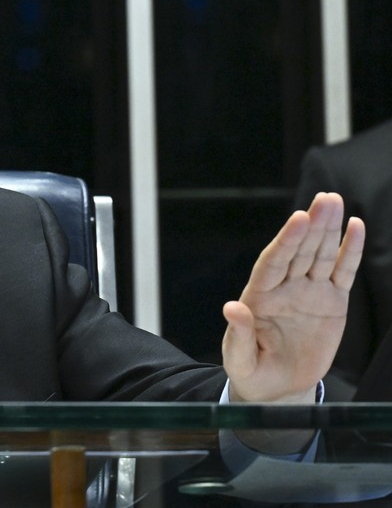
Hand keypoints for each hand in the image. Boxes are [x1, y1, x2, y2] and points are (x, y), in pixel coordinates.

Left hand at [222, 192, 364, 402]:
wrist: (277, 388)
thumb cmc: (252, 370)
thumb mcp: (239, 358)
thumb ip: (239, 334)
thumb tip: (232, 308)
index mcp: (259, 296)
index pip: (273, 262)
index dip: (286, 240)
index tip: (298, 218)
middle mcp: (284, 288)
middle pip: (299, 251)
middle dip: (312, 225)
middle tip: (325, 199)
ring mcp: (309, 292)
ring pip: (321, 255)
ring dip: (329, 229)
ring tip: (335, 203)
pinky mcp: (332, 302)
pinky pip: (343, 273)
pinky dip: (350, 251)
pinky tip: (356, 227)